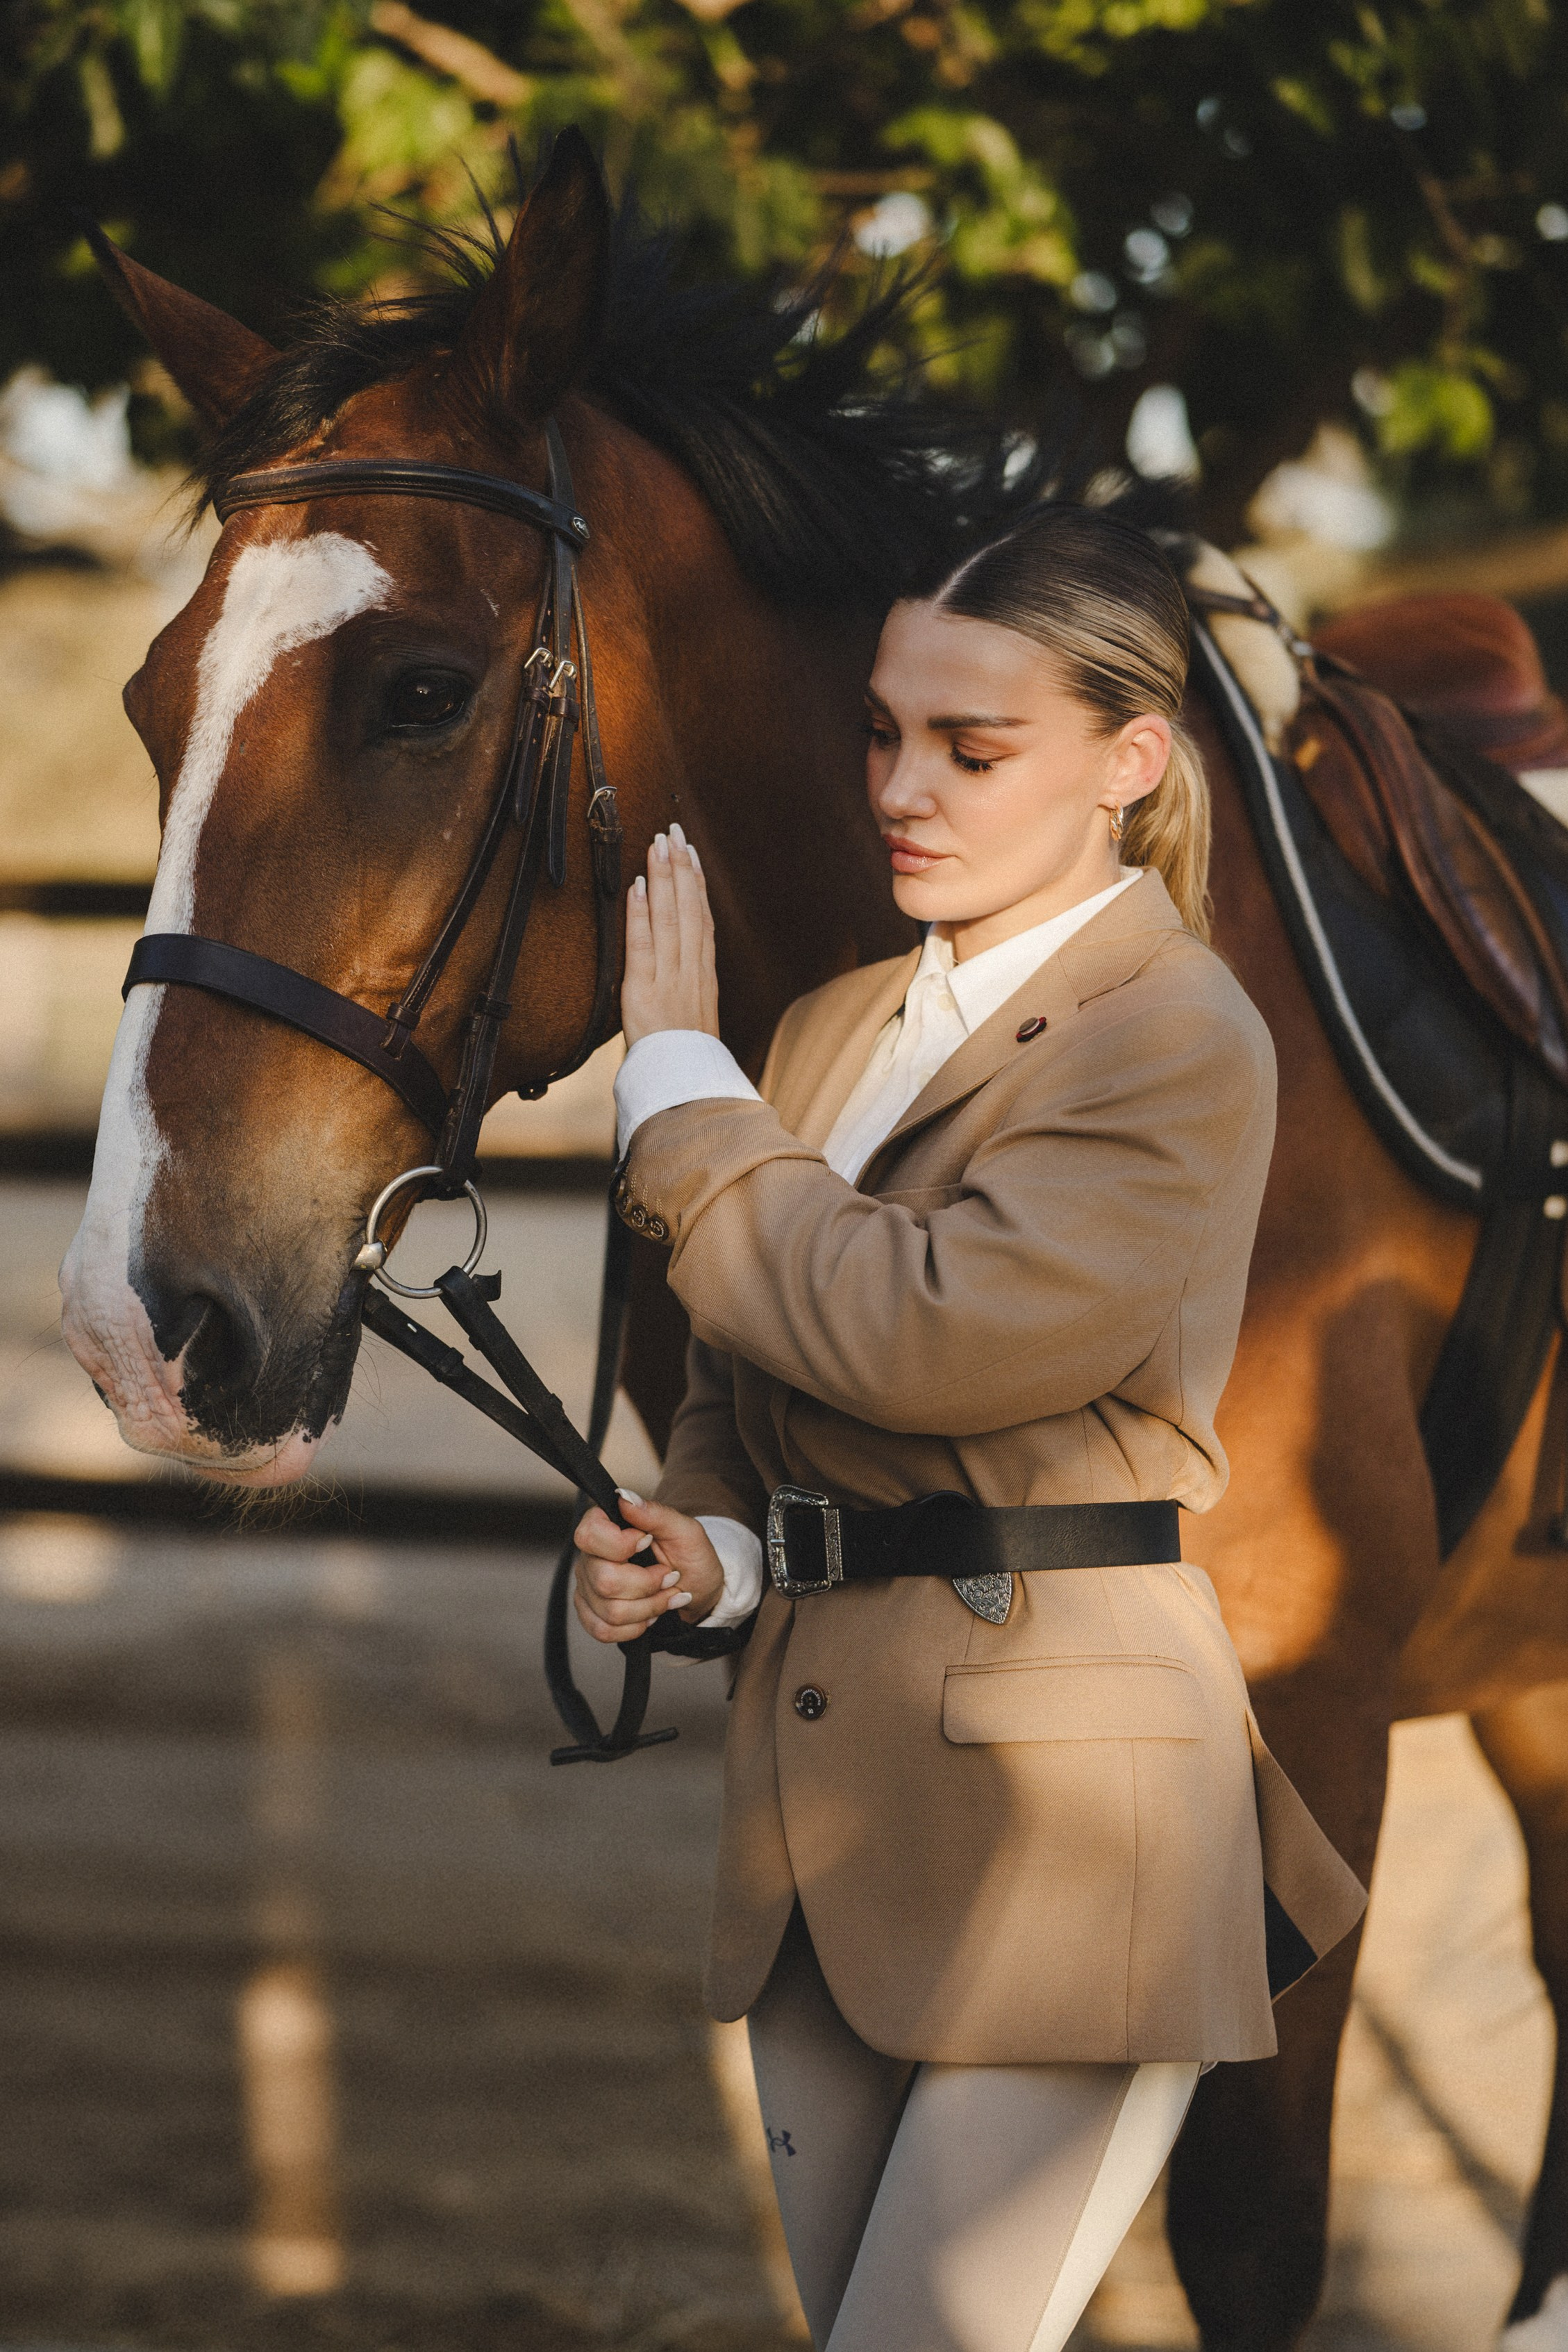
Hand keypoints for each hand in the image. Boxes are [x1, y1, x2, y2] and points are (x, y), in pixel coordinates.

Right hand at [572, 1490, 726, 1642]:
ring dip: (648, 1608)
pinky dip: (635, 1628)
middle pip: (604, 1580)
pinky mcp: (591, 1614)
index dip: (620, 1545)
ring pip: (609, 1611)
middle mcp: (590, 1556)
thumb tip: (624, 1497)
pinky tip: (648, 1615)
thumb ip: (655, 1513)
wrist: (697, 1590)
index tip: (647, 1542)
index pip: (588, 1535)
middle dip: (647, 1585)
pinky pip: (603, 1630)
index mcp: (606, 1527)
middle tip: (668, 1576)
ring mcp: (587, 1587)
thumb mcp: (685, 1531)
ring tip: (663, 1596)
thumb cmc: (691, 1557)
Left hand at [621, 823, 718, 1047]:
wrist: (685, 1093)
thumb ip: (689, 990)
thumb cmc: (685, 1062)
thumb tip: (683, 965)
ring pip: (669, 920)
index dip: (696, 885)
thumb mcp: (694, 1022)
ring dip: (663, 879)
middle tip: (673, 832)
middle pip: (688, 911)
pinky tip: (636, 886)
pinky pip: (643, 947)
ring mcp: (670, 981)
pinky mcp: (644, 994)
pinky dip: (640, 914)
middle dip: (680, 868)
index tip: (690, 854)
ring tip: (657, 844)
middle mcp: (691, 974)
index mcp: (703, 979)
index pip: (700, 921)